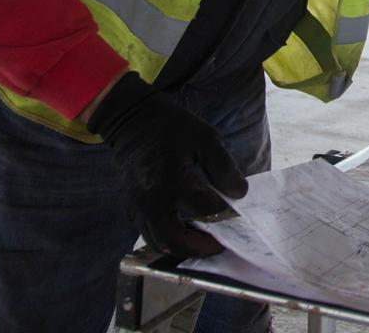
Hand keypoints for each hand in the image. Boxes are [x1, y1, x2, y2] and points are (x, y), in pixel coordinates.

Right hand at [87, 72, 247, 257]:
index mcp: (171, 179)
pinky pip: (148, 232)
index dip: (225, 212)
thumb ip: (223, 166)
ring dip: (182, 247)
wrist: (134, 121)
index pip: (204, 207)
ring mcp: (135, 206)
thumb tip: (238, 194)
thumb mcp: (206, 137)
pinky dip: (167, 237)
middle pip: (173, 239)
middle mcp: (149, 199)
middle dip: (200, 247)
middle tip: (220, 245)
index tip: (238, 211)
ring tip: (203, 241)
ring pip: (158, 242)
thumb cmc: (173, 128)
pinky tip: (184, 230)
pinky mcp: (129, 208)